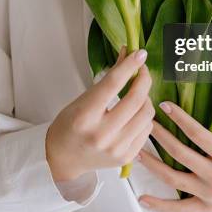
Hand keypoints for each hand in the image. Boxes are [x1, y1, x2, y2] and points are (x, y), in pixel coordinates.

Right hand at [45, 46, 154, 181]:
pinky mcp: (126, 157)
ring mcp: (115, 148)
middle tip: (141, 71)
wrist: (63, 158)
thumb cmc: (70, 124)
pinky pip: (147, 129)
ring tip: (137, 94)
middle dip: (143, 79)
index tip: (140, 54)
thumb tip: (126, 53)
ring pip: (146, 114)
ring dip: (146, 98)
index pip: (113, 84)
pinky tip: (135, 112)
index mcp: (85, 116)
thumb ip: (108, 78)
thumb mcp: (84, 98)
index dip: (129, 65)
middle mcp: (101, 134)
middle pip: (135, 99)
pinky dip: (144, 115)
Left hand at [137, 102, 211, 211]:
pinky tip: (142, 198)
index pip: (198, 134)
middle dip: (160, 136)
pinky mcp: (207, 206)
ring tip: (135, 150)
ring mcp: (209, 193)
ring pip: (173, 179)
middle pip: (180, 153)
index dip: (180, 118)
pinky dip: (159, 205)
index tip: (165, 105)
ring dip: (153, 164)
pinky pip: (179, 208)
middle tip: (145, 119)